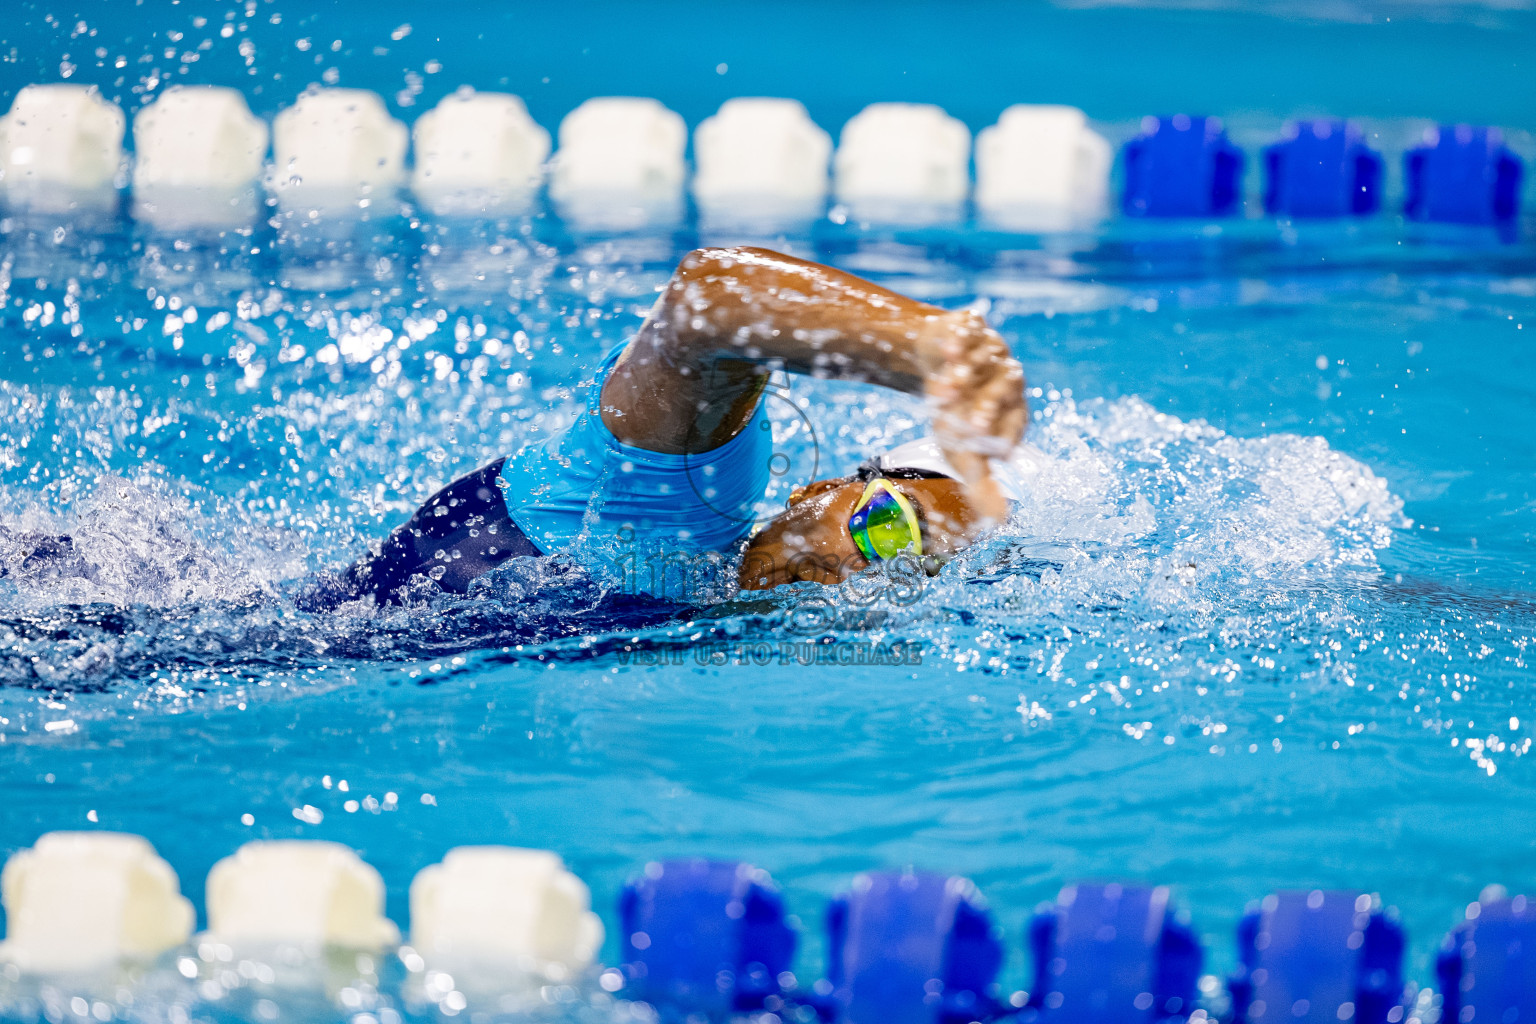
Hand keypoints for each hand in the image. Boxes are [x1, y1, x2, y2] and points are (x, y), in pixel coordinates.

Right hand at [920, 311, 1027, 524]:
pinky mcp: (972, 328)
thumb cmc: (957, 410)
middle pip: (1004, 393)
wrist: (939, 357)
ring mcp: (991, 351)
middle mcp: (1008, 379)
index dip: (1001, 439)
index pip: (1012, 427)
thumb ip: (980, 484)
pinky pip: (970, 333)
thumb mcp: (963, 449)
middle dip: (987, 408)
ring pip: (985, 364)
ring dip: (967, 376)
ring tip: (946, 389)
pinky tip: (950, 354)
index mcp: (1013, 411)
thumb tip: (1000, 522)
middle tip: (973, 425)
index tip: (989, 453)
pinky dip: (961, 342)